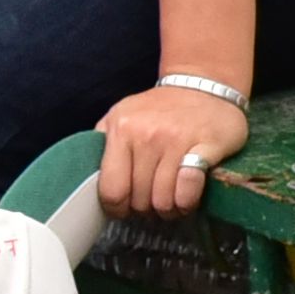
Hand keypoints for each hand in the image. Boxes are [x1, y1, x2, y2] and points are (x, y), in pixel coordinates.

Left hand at [97, 83, 235, 219]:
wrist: (204, 84)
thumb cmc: (161, 108)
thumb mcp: (122, 115)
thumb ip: (104, 142)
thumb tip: (89, 177)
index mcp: (121, 128)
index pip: (111, 190)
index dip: (117, 208)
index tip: (125, 209)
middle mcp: (146, 134)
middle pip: (139, 200)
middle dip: (145, 209)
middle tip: (152, 201)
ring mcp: (176, 140)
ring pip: (163, 202)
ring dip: (168, 210)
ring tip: (171, 201)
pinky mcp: (205, 146)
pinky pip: (188, 192)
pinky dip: (187, 202)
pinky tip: (187, 196)